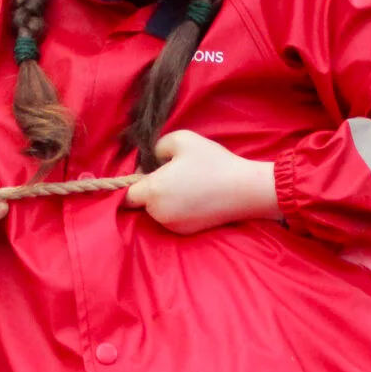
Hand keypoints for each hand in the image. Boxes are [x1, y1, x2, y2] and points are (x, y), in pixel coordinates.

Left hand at [125, 130, 278, 235]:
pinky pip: (171, 218)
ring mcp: (173, 226)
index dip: (131, 182)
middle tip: (172, 173)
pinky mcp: (186, 232)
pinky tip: (194, 196)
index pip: (125, 195)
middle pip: (140, 203)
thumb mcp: (181, 139)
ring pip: (156, 212)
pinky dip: (176, 209)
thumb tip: (150, 160)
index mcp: (153, 192)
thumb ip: (156, 147)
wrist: (245, 190)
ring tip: (186, 184)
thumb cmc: (212, 162)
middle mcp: (159, 214)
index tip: (147, 171)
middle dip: (150, 189)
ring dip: (163, 199)